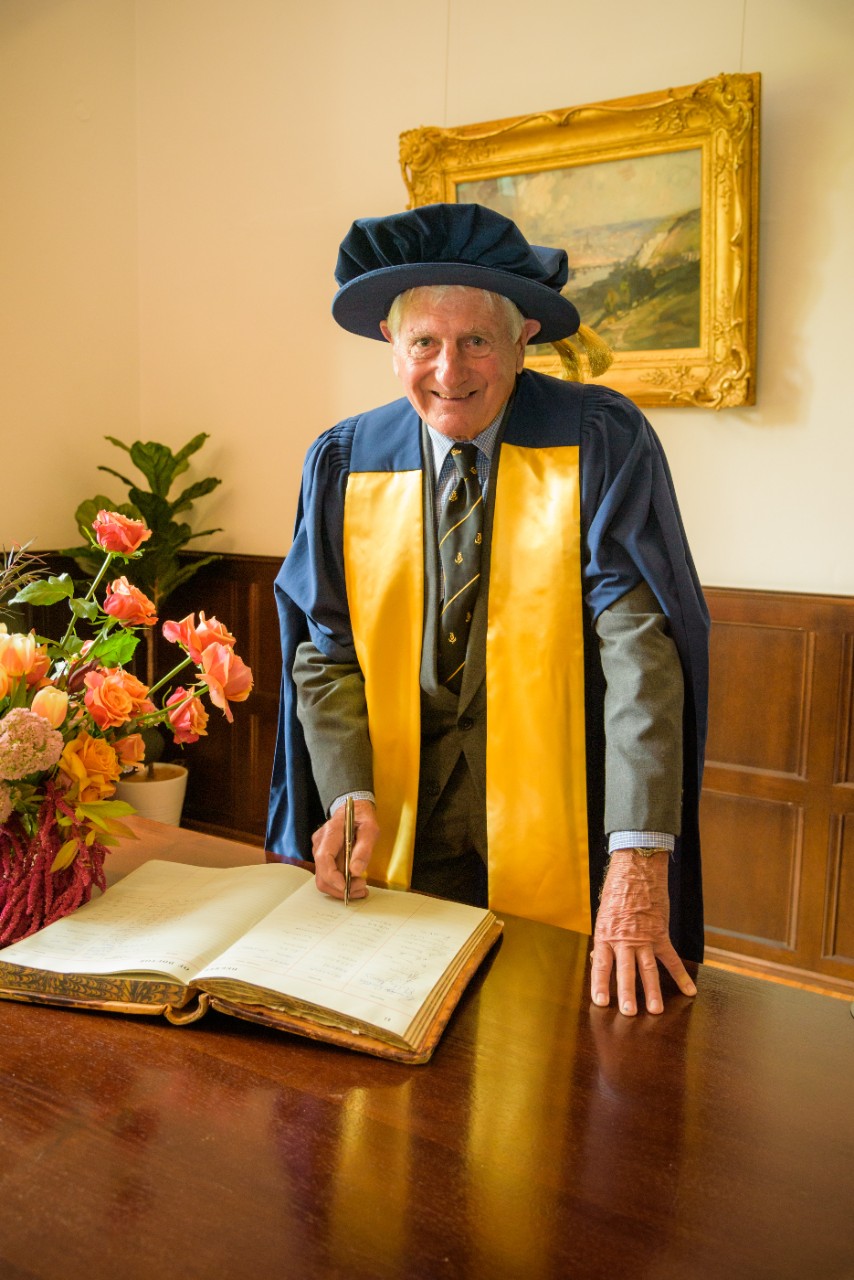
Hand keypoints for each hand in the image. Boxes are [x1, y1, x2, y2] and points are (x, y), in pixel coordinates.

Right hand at [311, 799, 378, 900]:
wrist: (352, 809)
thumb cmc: (361, 817)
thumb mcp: (370, 828)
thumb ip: (364, 849)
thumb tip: (355, 871)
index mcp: (331, 832)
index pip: (324, 858)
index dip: (332, 876)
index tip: (346, 886)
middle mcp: (320, 843)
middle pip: (322, 874)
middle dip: (340, 888)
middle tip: (361, 888)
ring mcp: (318, 851)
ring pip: (323, 879)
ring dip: (341, 889)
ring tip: (360, 888)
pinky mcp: (323, 858)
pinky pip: (327, 876)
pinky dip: (340, 884)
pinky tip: (354, 883)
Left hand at [590, 849, 696, 1015]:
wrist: (636, 871)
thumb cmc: (617, 892)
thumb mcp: (604, 916)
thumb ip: (605, 940)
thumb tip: (600, 960)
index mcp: (606, 934)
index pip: (602, 965)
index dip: (600, 984)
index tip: (601, 1002)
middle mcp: (624, 939)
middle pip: (625, 971)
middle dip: (627, 994)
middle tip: (629, 1014)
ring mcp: (643, 937)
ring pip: (648, 969)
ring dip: (651, 991)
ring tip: (654, 1011)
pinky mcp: (660, 934)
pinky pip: (671, 958)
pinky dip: (681, 975)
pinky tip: (689, 990)